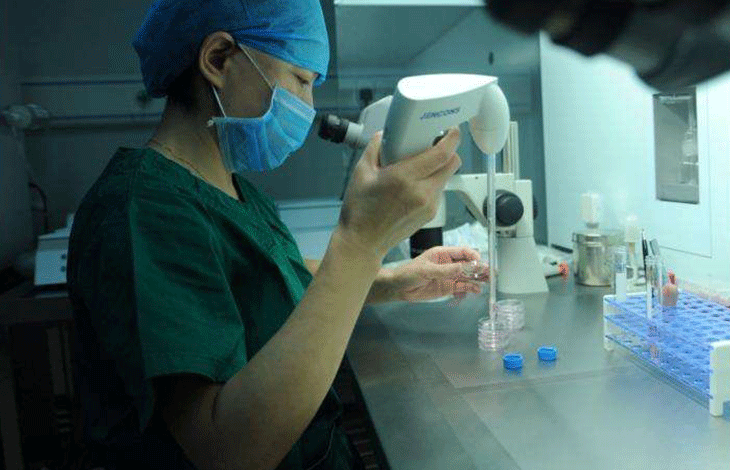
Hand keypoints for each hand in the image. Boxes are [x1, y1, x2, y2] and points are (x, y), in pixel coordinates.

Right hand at [337, 128, 461, 259]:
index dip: (452, 139)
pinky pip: (439, 191)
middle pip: (452, 164)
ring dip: (440, 167)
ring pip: (446, 177)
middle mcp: (421, 192)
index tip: (452, 130)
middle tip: (436, 144)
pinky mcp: (430, 214)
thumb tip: (384, 135)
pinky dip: (433, 182)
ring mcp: (429, 205)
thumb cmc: (360, 210)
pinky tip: (415, 184)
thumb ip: (374, 149)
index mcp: (404, 178)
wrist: (363, 242)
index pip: (441, 154)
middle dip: (449, 151)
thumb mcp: (361, 173)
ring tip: (421, 166)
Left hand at [379, 246, 486, 302]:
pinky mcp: (448, 287)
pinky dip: (470, 288)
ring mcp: (449, 276)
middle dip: (479, 268)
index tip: (479, 262)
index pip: (462, 252)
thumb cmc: (409, 273)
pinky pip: (462, 287)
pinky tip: (477, 290)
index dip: (472, 256)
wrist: (399, 288)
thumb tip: (461, 268)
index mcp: (443, 254)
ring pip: (468, 276)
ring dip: (478, 278)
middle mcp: (449, 264)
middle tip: (490, 272)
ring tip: (488, 282)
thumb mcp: (426, 270)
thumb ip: (444, 270)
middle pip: (468, 264)